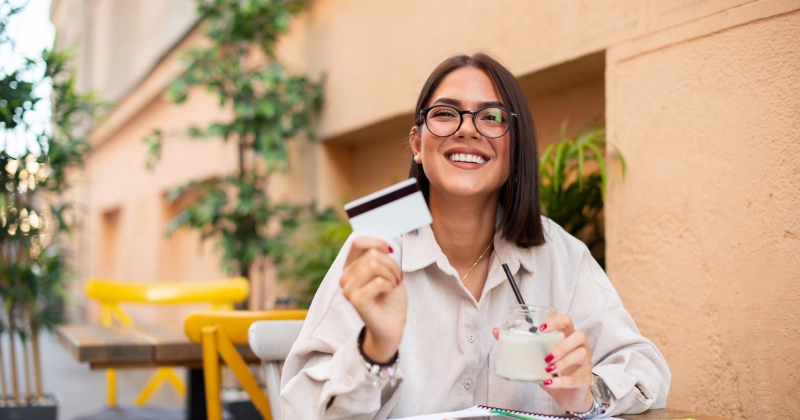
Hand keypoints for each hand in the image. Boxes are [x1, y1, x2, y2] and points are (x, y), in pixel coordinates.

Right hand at [340, 236, 405, 363]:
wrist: (392, 324)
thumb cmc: (390, 296)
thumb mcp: (388, 270)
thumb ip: (380, 255)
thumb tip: (383, 244)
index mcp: (350, 267)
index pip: (357, 242)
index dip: (377, 242)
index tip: (390, 251)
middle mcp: (345, 277)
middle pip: (372, 254)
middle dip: (391, 264)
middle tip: (396, 278)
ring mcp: (348, 289)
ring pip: (375, 265)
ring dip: (391, 275)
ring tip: (392, 286)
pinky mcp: (355, 300)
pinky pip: (378, 281)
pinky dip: (390, 285)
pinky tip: (388, 293)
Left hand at [492, 314, 592, 412]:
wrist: (568, 396)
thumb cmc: (554, 372)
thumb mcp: (536, 357)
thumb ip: (520, 345)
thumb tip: (497, 331)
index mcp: (567, 337)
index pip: (567, 321)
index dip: (556, 321)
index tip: (541, 328)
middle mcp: (580, 347)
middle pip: (579, 336)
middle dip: (562, 345)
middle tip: (546, 356)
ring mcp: (585, 363)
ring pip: (581, 355)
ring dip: (563, 361)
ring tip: (547, 368)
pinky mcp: (585, 380)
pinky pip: (576, 378)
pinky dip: (561, 381)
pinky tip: (549, 382)